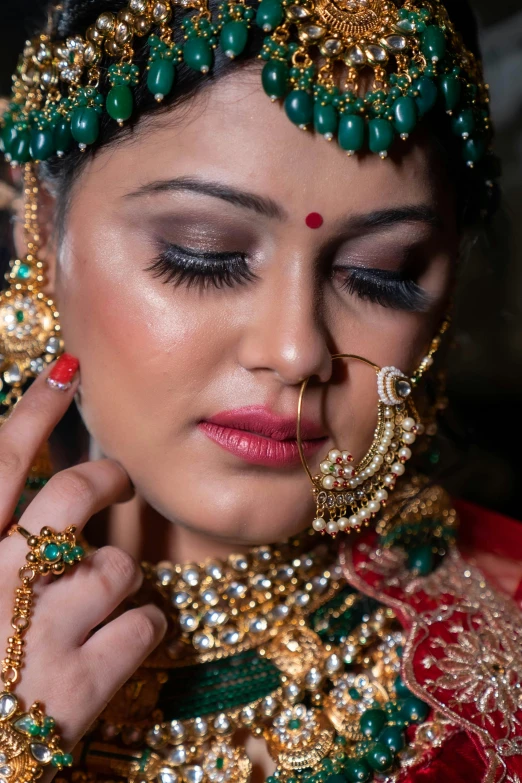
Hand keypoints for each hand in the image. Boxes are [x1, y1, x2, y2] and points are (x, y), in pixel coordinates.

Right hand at [0, 356, 167, 777]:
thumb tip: (19, 512)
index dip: (34, 410)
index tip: (67, 371)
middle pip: (72, 496)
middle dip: (107, 479)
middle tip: (119, 481)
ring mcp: (41, 635)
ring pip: (118, 566)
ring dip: (119, 580)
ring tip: (99, 603)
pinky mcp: (79, 687)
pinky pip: (145, 626)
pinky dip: (143, 629)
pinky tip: (120, 642)